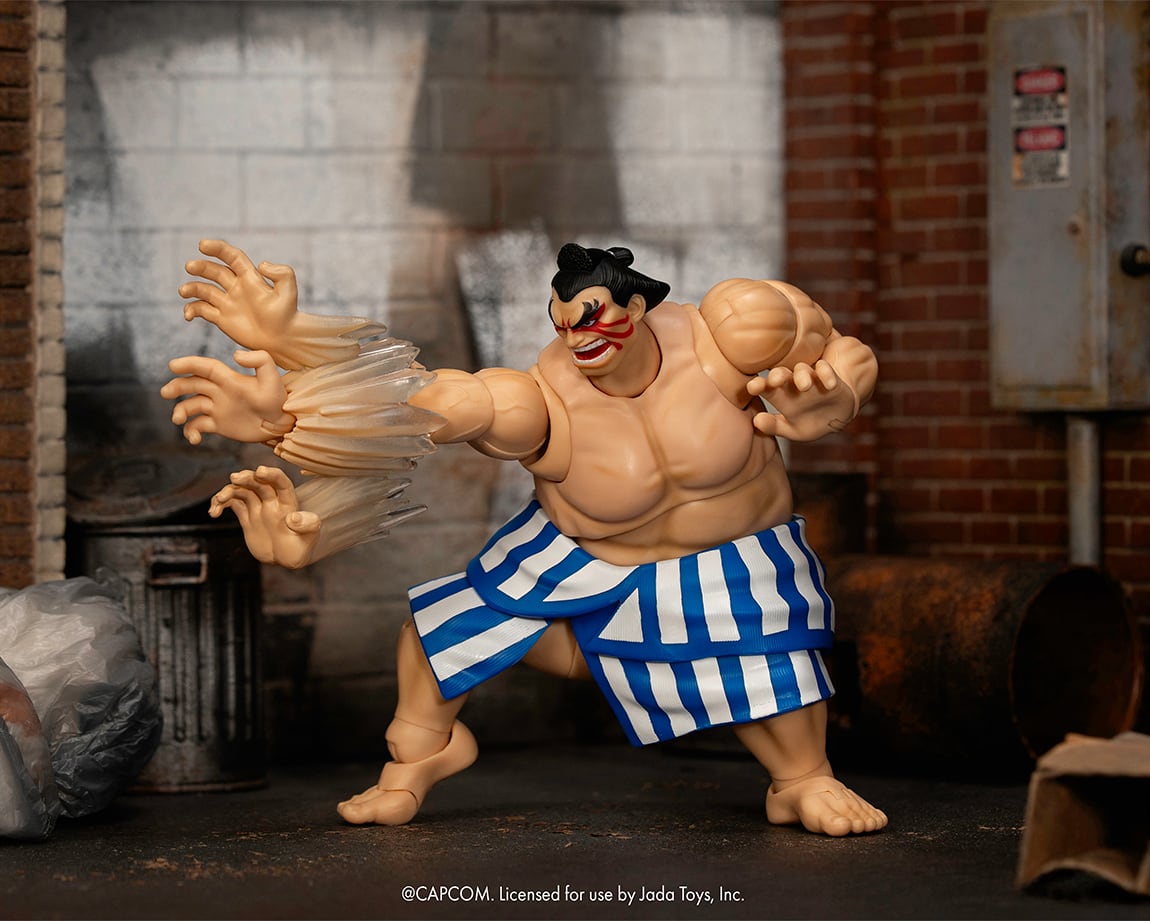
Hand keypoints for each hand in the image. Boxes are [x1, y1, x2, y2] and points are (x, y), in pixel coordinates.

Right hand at [161, 350, 293, 444]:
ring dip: (180, 411)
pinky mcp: (218, 425)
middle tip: (165, 393)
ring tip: (178, 420)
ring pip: (191, 406)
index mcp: (229, 379)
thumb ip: (260, 360)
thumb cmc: (279, 400)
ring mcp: (218, 408)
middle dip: (176, 386)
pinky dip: (190, 432)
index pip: (205, 367)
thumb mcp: (272, 377)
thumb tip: (235, 355)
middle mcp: (220, 392)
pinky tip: (195, 439)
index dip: (189, 364)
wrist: (283, 424)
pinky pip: (198, 426)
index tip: (172, 365)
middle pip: (192, 385)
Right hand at [179, 239, 298, 354]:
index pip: (231, 257)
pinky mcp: (222, 318)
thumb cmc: (287, 315)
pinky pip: (201, 310)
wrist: (284, 340)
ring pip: (204, 290)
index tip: (202, 245)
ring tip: (184, 291)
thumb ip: (281, 273)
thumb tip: (261, 264)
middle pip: (214, 271)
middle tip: (190, 267)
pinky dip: (191, 310)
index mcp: (250, 277)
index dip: (217, 248)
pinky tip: (189, 316)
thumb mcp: (289, 291)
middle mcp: (236, 287)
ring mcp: (228, 302)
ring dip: (192, 288)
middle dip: (201, 267)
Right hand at [209, 466, 320, 568]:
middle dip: (247, 478)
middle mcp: (272, 501)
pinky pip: (232, 504)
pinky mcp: (247, 516)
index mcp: (288, 502)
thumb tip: (294, 517)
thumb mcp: (310, 536)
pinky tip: (214, 512)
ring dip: (228, 491)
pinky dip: (221, 504)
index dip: (272, 475)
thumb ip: (307, 524)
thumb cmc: (302, 546)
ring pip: (241, 491)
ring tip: (218, 501)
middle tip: (234, 478)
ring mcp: (258, 508)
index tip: (259, 471)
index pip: (281, 482)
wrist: (287, 558)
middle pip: (258, 483)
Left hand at [748, 360, 855, 441]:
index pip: (765, 387)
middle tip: (774, 381)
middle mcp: (792, 383)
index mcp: (780, 395)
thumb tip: (756, 421)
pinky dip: (827, 375)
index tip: (752, 387)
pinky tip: (829, 385)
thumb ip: (773, 427)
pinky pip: (826, 370)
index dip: (758, 385)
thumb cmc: (809, 422)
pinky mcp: (829, 377)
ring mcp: (811, 378)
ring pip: (803, 370)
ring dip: (802, 375)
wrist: (837, 418)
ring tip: (804, 386)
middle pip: (781, 374)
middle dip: (777, 375)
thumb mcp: (792, 430)